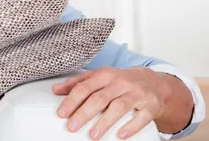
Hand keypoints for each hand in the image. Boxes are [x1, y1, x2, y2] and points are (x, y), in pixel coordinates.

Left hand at [52, 67, 169, 139]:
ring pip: (119, 107)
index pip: (84, 87)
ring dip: (104, 122)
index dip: (71, 101)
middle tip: (72, 127)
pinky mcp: (150, 105)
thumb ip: (77, 83)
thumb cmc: (120, 81)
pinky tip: (120, 135)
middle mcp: (120, 82)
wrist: (153, 81)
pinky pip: (141, 117)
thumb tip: (55, 90)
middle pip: (99, 98)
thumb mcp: (98, 77)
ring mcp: (137, 93)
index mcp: (104, 75)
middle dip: (84, 113)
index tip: (61, 113)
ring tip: (92, 135)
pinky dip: (131, 126)